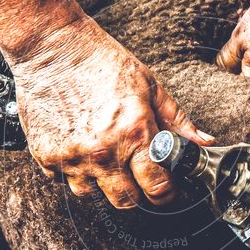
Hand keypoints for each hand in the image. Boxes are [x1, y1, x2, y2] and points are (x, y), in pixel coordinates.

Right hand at [9, 17, 213, 208]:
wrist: (51, 48)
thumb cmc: (101, 62)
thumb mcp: (149, 86)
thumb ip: (177, 120)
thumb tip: (203, 142)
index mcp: (134, 134)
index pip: (157, 188)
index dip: (165, 193)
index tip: (165, 189)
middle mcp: (104, 153)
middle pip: (126, 201)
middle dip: (136, 193)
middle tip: (136, 176)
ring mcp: (73, 158)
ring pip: (92, 195)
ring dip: (101, 182)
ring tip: (104, 157)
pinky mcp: (47, 157)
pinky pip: (65, 181)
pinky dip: (74, 170)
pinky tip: (79, 147)